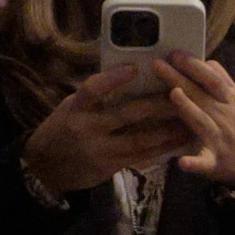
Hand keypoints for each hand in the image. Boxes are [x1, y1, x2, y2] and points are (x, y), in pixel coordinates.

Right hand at [20, 58, 203, 192]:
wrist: (45, 167)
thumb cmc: (62, 129)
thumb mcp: (71, 108)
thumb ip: (95, 97)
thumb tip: (129, 74)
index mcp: (75, 109)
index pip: (91, 90)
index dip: (112, 79)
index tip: (134, 68)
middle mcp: (86, 129)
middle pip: (125, 114)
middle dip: (156, 104)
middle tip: (180, 91)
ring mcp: (99, 150)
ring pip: (139, 139)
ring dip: (167, 129)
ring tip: (189, 118)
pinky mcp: (110, 167)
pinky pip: (141, 156)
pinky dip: (162, 148)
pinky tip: (180, 140)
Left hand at [163, 56, 234, 192]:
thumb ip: (223, 82)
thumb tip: (206, 61)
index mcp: (230, 101)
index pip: (212, 79)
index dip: (194, 66)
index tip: (175, 54)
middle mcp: (224, 116)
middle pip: (201, 94)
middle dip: (179, 78)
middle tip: (158, 64)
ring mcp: (220, 140)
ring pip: (203, 122)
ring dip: (189, 108)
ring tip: (174, 94)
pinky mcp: (215, 162)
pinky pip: (204, 163)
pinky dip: (194, 163)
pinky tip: (182, 162)